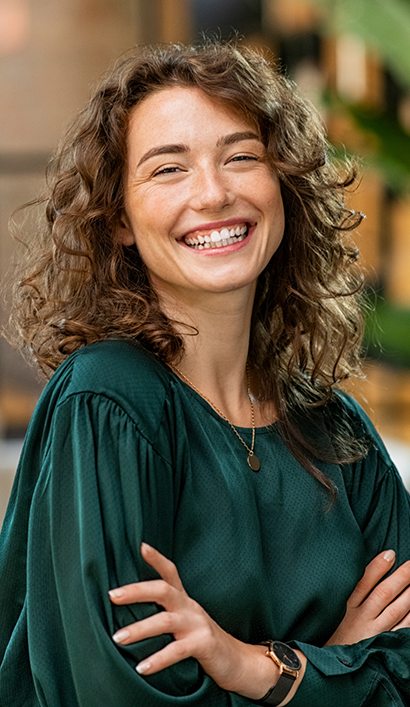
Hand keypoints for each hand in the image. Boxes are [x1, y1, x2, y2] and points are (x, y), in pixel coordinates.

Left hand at [109, 543, 305, 702]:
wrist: (238, 661)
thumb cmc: (203, 641)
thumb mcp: (185, 621)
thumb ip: (166, 613)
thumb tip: (130, 611)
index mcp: (184, 600)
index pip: (171, 572)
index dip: (157, 559)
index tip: (141, 546)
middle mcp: (190, 607)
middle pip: (163, 590)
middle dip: (136, 591)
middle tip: (112, 595)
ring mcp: (198, 624)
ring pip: (165, 621)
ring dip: (139, 629)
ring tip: (117, 638)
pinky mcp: (204, 644)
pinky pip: (177, 650)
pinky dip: (158, 659)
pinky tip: (141, 667)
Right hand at [325, 550, 409, 645]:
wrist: (330, 667)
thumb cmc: (332, 634)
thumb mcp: (332, 611)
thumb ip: (345, 593)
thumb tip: (358, 571)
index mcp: (346, 606)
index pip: (364, 581)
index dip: (378, 566)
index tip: (391, 553)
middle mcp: (361, 618)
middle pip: (384, 593)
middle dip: (400, 577)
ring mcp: (374, 633)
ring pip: (396, 609)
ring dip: (409, 594)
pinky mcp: (382, 645)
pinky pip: (401, 630)